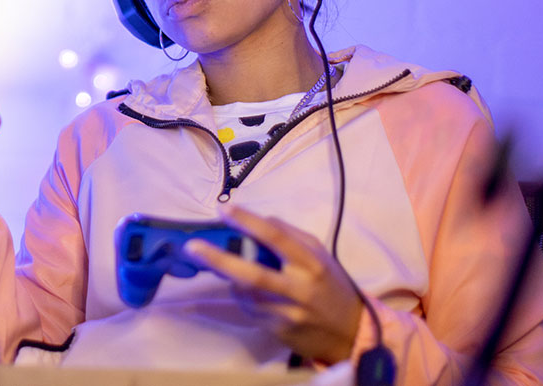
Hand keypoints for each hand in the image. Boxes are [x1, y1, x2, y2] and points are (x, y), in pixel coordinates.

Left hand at [183, 205, 363, 364]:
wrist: (350, 333)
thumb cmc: (330, 285)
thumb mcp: (320, 255)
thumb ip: (291, 236)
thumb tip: (259, 219)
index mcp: (312, 262)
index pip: (277, 237)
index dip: (248, 221)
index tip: (224, 209)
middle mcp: (300, 288)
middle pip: (253, 273)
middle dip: (219, 259)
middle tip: (192, 246)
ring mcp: (288, 312)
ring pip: (246, 293)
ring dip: (229, 278)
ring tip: (223, 266)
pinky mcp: (278, 330)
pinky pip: (249, 309)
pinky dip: (242, 296)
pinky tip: (247, 290)